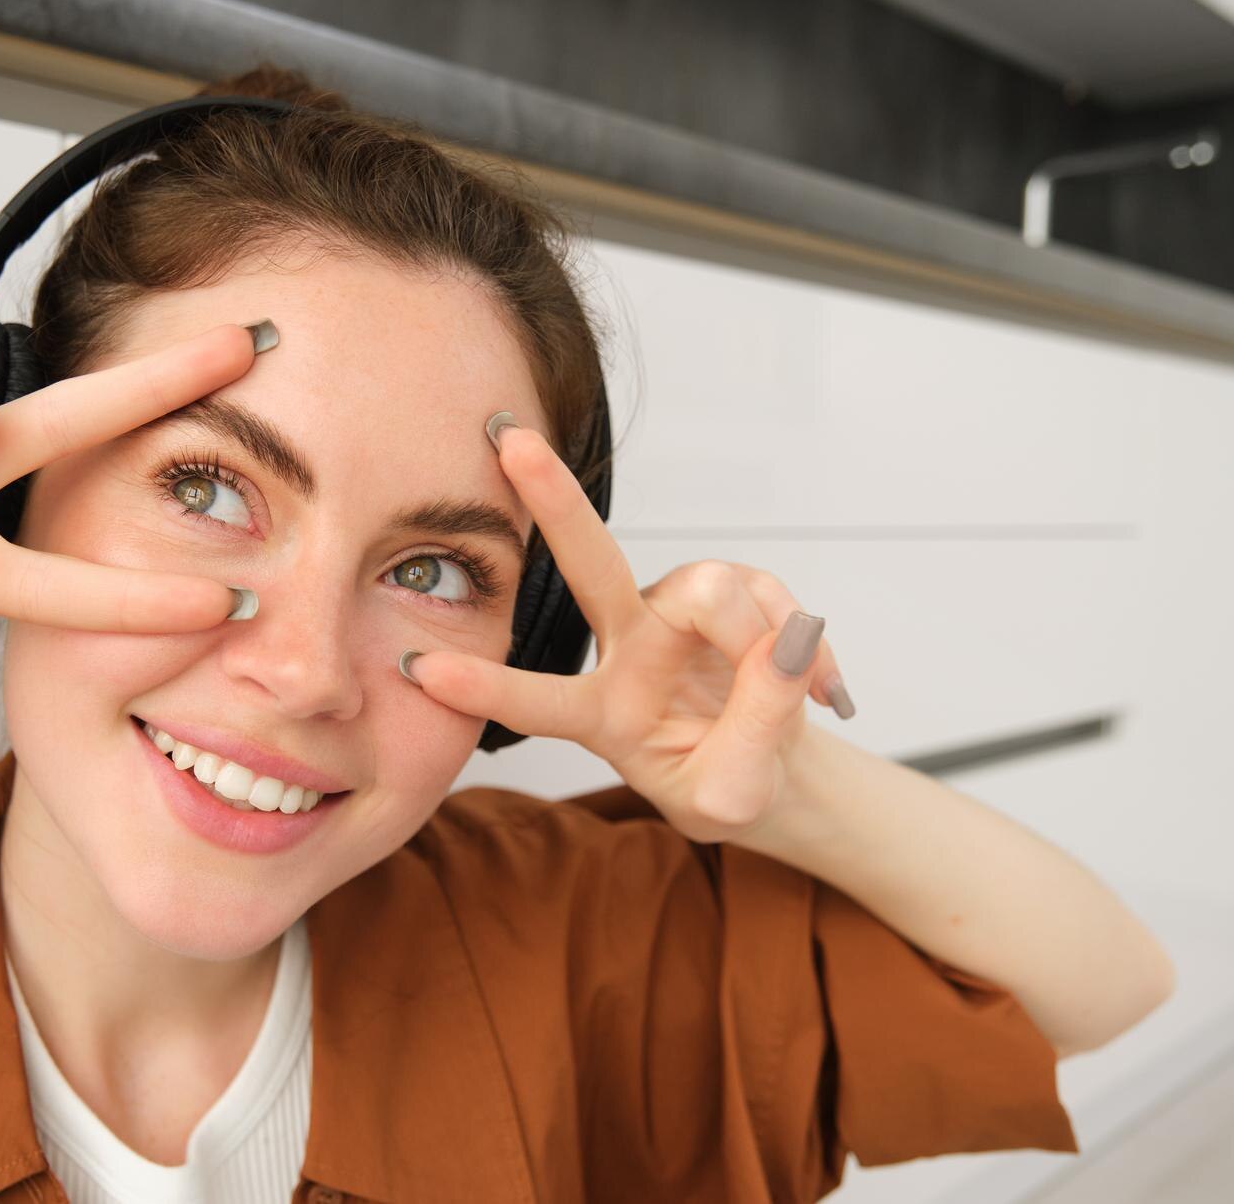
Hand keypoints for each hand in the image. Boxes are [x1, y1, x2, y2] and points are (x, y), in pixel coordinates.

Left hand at [396, 417, 849, 843]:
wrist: (777, 774)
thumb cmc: (729, 787)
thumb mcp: (733, 794)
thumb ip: (754, 726)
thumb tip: (782, 641)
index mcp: (601, 712)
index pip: (536, 700)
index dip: (483, 687)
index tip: (419, 667)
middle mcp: (626, 648)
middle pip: (588, 564)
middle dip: (552, 499)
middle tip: (510, 440)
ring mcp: (675, 614)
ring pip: (711, 588)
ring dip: (757, 636)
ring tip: (794, 692)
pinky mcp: (729, 593)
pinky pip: (766, 594)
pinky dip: (800, 642)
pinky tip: (814, 685)